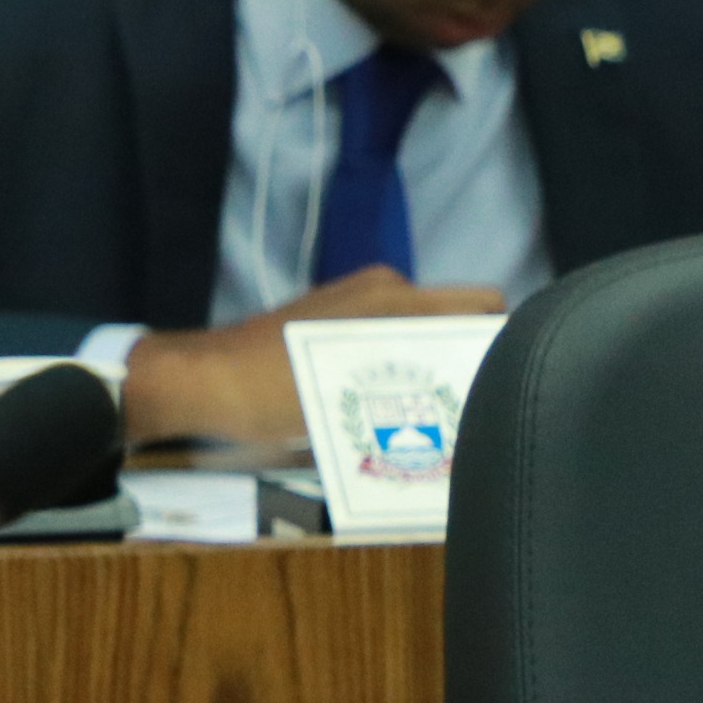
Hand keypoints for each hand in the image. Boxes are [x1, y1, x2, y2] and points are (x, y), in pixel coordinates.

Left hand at [123, 264, 504, 446]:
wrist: (195, 383)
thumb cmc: (266, 395)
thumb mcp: (350, 402)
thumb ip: (416, 390)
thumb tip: (472, 398)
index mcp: (397, 299)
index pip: (486, 307)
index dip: (505, 343)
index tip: (507, 386)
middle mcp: (384, 288)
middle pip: (459, 317)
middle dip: (470, 356)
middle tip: (470, 408)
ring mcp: (355, 298)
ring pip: (423, 327)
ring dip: (432, 361)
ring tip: (432, 414)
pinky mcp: (330, 316)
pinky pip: (386, 332)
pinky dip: (398, 360)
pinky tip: (390, 404)